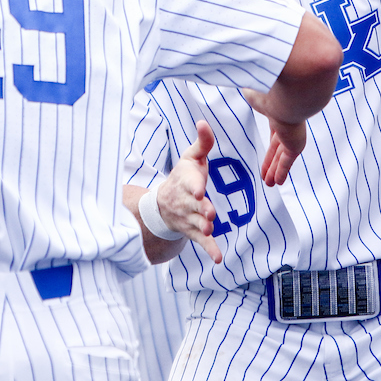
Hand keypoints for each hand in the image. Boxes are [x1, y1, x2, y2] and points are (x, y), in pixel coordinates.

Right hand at [155, 120, 222, 262]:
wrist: (162, 205)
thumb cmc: (184, 176)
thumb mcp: (191, 157)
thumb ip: (202, 143)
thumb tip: (204, 122)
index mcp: (186, 181)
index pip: (190, 183)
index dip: (194, 186)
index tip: (199, 190)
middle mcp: (186, 201)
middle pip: (193, 205)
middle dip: (201, 208)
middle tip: (208, 211)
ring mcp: (189, 217)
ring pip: (196, 223)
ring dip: (204, 227)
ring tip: (210, 228)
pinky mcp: (194, 231)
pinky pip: (201, 242)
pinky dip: (209, 249)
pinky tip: (218, 258)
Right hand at [243, 88, 306, 186]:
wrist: (290, 89)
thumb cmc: (271, 85)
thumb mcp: (254, 90)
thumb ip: (249, 93)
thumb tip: (241, 88)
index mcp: (277, 111)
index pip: (274, 132)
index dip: (269, 144)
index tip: (266, 153)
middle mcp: (287, 124)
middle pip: (278, 147)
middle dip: (271, 161)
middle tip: (266, 174)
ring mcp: (292, 134)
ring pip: (282, 157)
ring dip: (275, 171)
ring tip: (270, 184)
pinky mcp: (295, 143)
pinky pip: (287, 161)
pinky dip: (281, 172)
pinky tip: (277, 182)